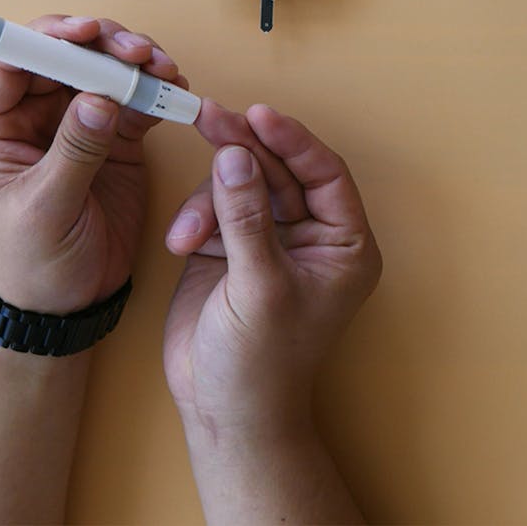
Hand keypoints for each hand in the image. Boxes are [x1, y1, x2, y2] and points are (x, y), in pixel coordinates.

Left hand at [0, 14, 186, 313]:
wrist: (66, 305)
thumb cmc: (33, 264)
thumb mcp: (45, 209)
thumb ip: (72, 151)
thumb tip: (99, 98)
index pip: (12, 61)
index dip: (48, 37)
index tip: (86, 33)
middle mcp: (33, 114)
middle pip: (66, 53)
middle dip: (105, 44)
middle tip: (140, 54)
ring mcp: (76, 122)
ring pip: (104, 67)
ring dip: (136, 60)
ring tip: (164, 70)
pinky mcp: (114, 136)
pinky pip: (136, 97)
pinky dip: (157, 88)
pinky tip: (174, 89)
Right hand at [162, 104, 381, 434]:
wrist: (223, 412)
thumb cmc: (262, 364)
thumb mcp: (259, 286)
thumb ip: (248, 217)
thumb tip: (236, 154)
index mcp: (344, 245)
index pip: (325, 174)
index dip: (293, 141)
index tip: (259, 115)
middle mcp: (311, 236)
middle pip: (281, 170)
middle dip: (245, 147)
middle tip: (210, 116)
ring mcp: (269, 239)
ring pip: (243, 182)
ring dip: (213, 193)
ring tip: (189, 228)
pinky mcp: (230, 246)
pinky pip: (214, 206)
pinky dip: (196, 217)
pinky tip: (182, 241)